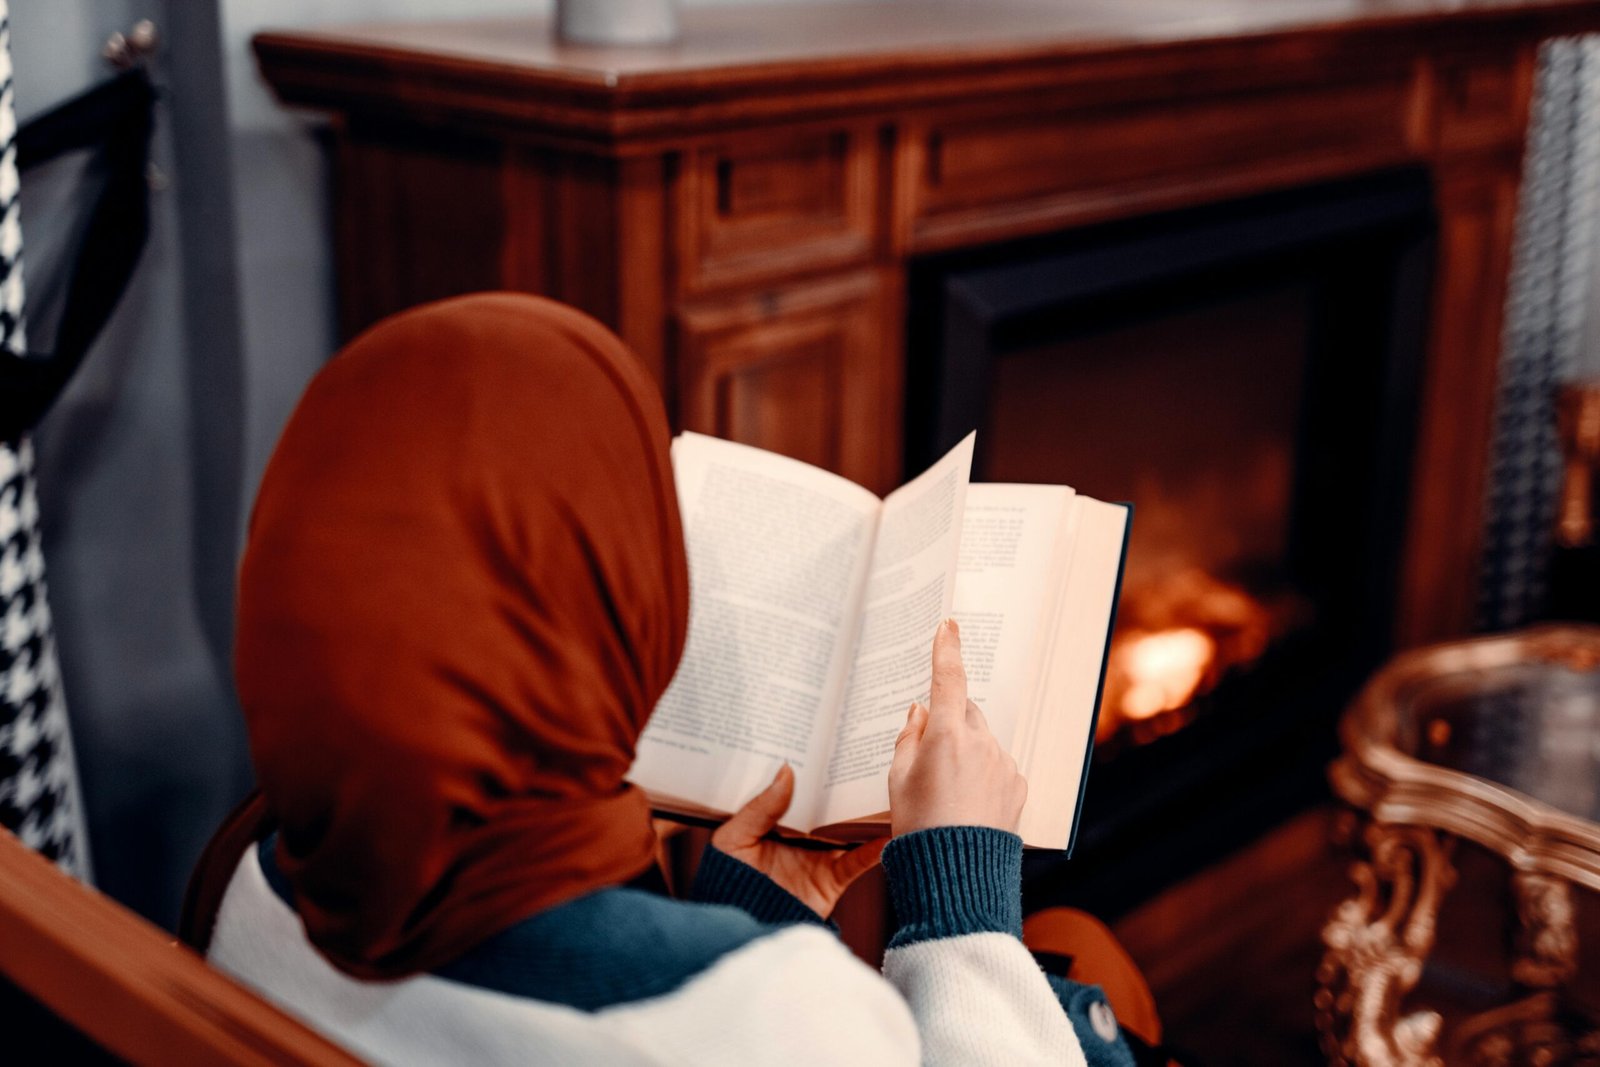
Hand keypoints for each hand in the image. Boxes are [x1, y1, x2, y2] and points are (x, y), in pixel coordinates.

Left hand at [711, 764, 886, 917]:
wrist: (741, 926)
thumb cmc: (727, 879)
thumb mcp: (734, 837)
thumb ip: (760, 807)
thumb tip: (787, 770)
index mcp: (777, 820)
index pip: (801, 789)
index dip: (815, 768)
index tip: (832, 741)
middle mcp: (802, 835)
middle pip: (830, 805)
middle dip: (848, 784)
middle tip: (868, 756)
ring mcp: (820, 856)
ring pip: (850, 829)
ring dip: (868, 813)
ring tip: (888, 788)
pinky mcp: (832, 879)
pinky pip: (858, 861)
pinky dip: (875, 849)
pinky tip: (889, 833)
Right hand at [889, 618, 1028, 835]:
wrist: (957, 875)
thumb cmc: (918, 827)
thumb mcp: (897, 780)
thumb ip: (908, 738)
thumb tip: (920, 713)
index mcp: (945, 735)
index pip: (947, 679)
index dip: (946, 648)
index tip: (949, 625)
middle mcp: (980, 742)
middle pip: (964, 712)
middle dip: (949, 721)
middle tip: (929, 755)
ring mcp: (1003, 763)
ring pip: (982, 740)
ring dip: (967, 751)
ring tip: (948, 793)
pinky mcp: (1018, 784)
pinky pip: (998, 765)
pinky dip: (984, 773)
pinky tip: (968, 803)